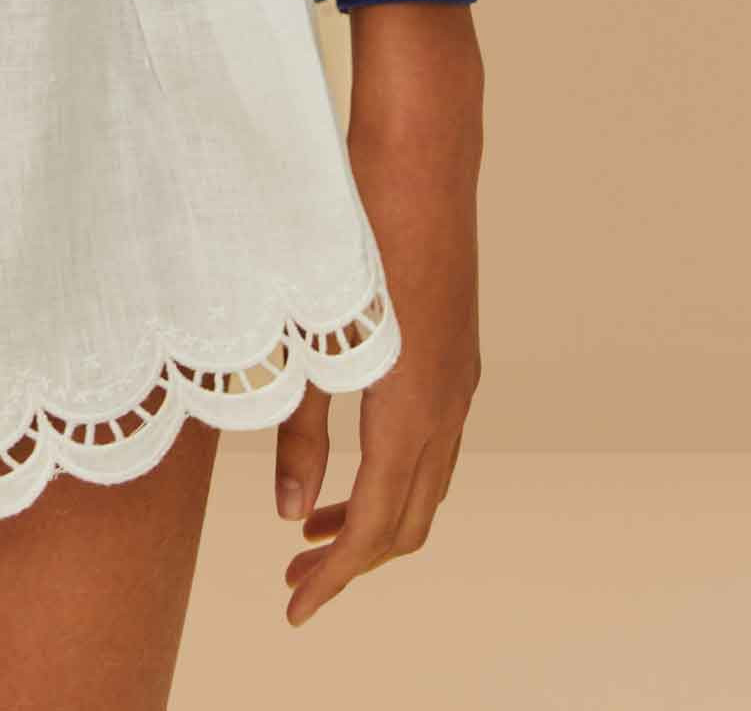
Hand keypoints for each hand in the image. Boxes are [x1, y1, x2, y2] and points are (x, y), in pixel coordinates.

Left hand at [270, 0, 483, 626]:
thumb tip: (290, 511)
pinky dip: (395, 475)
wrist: (423, 142)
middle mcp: (449, 396)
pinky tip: (352, 463)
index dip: (338, 578)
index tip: (296, 609)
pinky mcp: (454, 345)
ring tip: (311, 534)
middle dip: (355, 561)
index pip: (380, 525)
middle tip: (294, 582)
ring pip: (427, 481)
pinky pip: (434, 441)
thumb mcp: (314, 326)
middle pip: (411, 517)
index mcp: (414, 399)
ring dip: (376, 520)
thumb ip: (301, 421)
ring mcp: (459, 370)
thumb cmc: (357, 219)